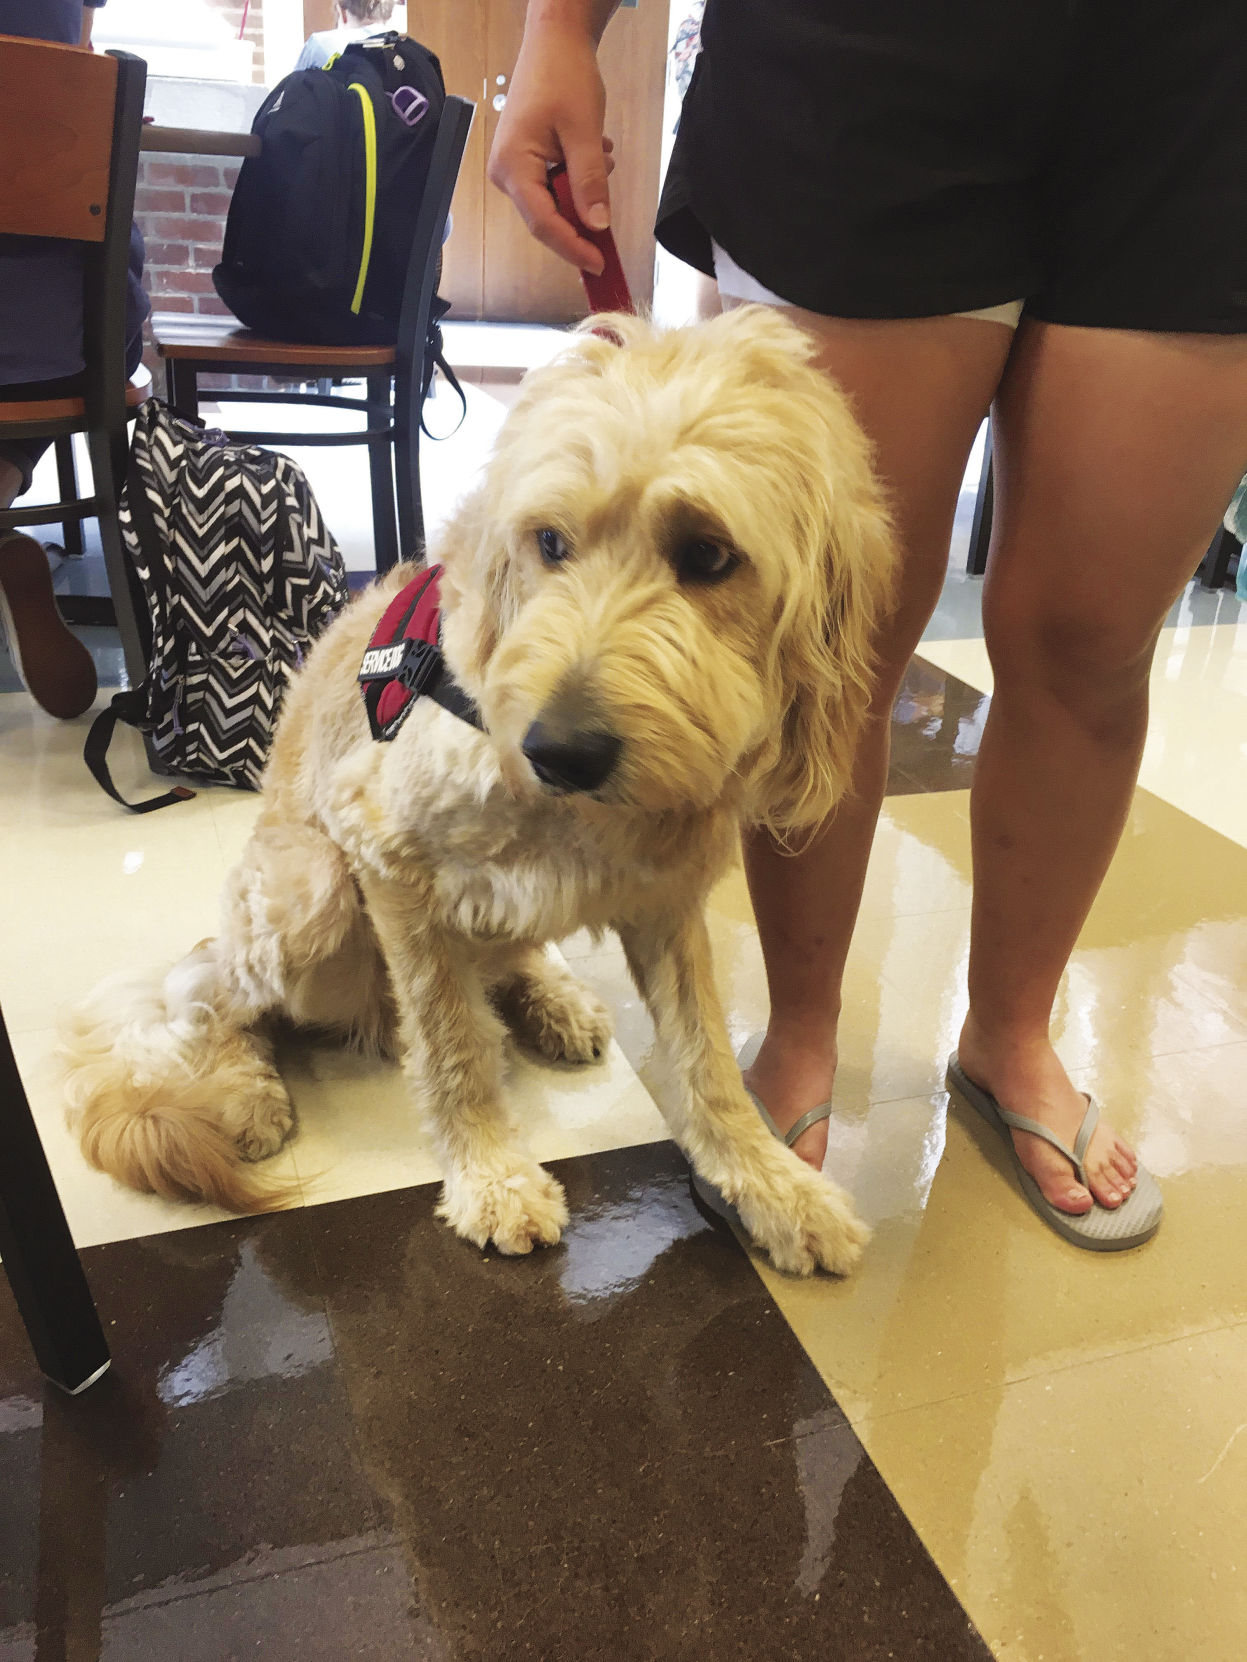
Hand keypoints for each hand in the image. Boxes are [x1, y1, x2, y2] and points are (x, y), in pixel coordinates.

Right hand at [488, 25, 615, 275]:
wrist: (554, 40)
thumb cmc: (564, 75)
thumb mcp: (585, 130)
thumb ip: (589, 180)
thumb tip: (598, 224)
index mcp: (513, 166)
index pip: (543, 223)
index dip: (572, 246)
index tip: (600, 261)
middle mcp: (505, 173)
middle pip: (545, 219)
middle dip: (579, 224)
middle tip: (609, 229)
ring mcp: (513, 167)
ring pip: (552, 204)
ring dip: (582, 195)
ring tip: (602, 159)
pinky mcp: (525, 160)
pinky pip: (552, 186)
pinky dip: (577, 181)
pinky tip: (594, 155)